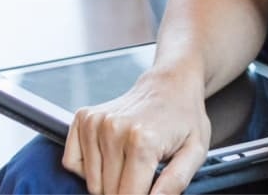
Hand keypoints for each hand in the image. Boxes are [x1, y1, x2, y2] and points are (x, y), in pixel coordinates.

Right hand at [63, 69, 210, 194]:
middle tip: (145, 177)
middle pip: (109, 192)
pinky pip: (72, 163)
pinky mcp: (83, 118)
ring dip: (109, 182)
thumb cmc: (184, 119)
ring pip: (92, 182)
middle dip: (127, 192)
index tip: (149, 192)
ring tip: (131, 164)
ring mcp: (95, 122)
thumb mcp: (195, 152)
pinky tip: (110, 157)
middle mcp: (114, 129)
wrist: (170, 84)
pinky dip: (88, 169)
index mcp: (143, 140)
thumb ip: (176, 182)